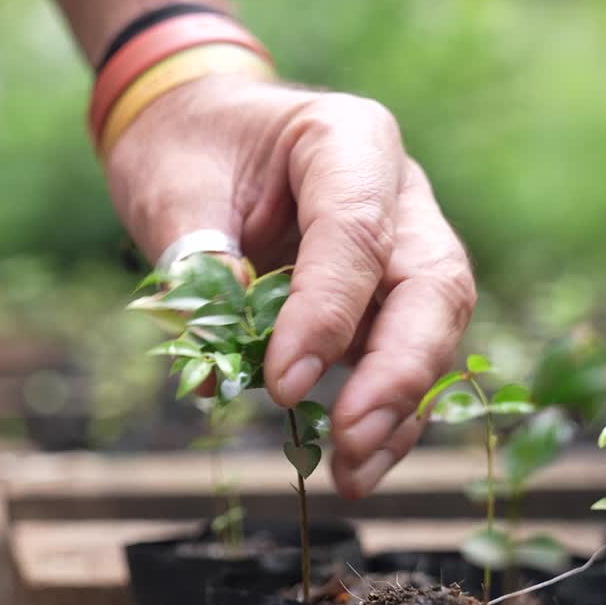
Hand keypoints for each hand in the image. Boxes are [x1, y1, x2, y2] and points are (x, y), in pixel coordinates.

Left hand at [106, 75, 475, 498]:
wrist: (195, 128)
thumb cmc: (184, 147)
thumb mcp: (172, 190)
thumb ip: (200, 268)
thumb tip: (218, 378)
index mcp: (349, 138)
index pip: (356, 233)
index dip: (326, 315)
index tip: (280, 385)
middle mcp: (397, 189)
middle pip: (432, 284)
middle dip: (398, 372)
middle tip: (350, 440)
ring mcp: (403, 241)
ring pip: (432, 328)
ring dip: (400, 408)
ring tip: (353, 476)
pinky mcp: (387, 291)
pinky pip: (403, 352)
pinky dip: (385, 411)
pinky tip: (359, 463)